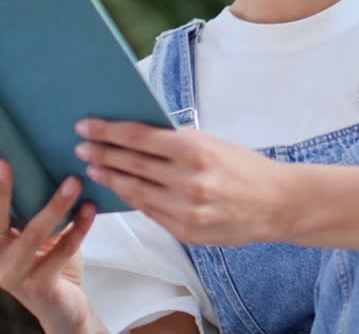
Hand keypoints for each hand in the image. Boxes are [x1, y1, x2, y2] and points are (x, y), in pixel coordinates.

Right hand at [0, 133, 101, 331]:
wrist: (64, 305)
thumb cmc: (48, 256)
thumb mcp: (33, 226)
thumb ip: (29, 200)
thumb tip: (36, 149)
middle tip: (3, 161)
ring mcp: (12, 275)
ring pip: (32, 235)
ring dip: (54, 206)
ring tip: (74, 181)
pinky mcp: (38, 288)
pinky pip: (61, 253)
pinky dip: (79, 229)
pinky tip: (90, 209)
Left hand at [74, 119, 287, 246]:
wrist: (277, 204)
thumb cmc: (244, 167)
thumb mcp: (212, 143)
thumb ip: (175, 142)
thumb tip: (134, 136)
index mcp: (195, 151)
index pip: (139, 138)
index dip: (108, 131)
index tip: (86, 126)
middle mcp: (188, 181)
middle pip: (131, 165)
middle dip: (102, 154)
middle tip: (80, 147)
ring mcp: (186, 210)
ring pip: (135, 192)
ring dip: (110, 178)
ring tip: (93, 167)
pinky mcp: (187, 232)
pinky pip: (150, 212)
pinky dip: (132, 199)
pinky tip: (120, 189)